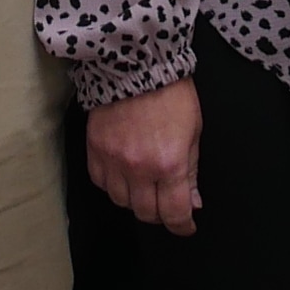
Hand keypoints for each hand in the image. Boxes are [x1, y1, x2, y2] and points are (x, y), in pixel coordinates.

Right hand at [85, 80, 200, 235]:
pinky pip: (101, 182)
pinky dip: (112, 184)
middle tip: (166, 205)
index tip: (186, 226)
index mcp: (169, 164)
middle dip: (160, 214)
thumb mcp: (194, 131)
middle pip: (146, 213)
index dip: (182, 225)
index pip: (174, 213)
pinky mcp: (94, 149)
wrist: (136, 63)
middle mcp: (139, 168)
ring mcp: (113, 160)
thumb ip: (192, 171)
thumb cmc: (172, 94)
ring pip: (121, 201)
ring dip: (135, 200)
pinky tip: (123, 175)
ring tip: (144, 187)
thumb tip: (193, 201)